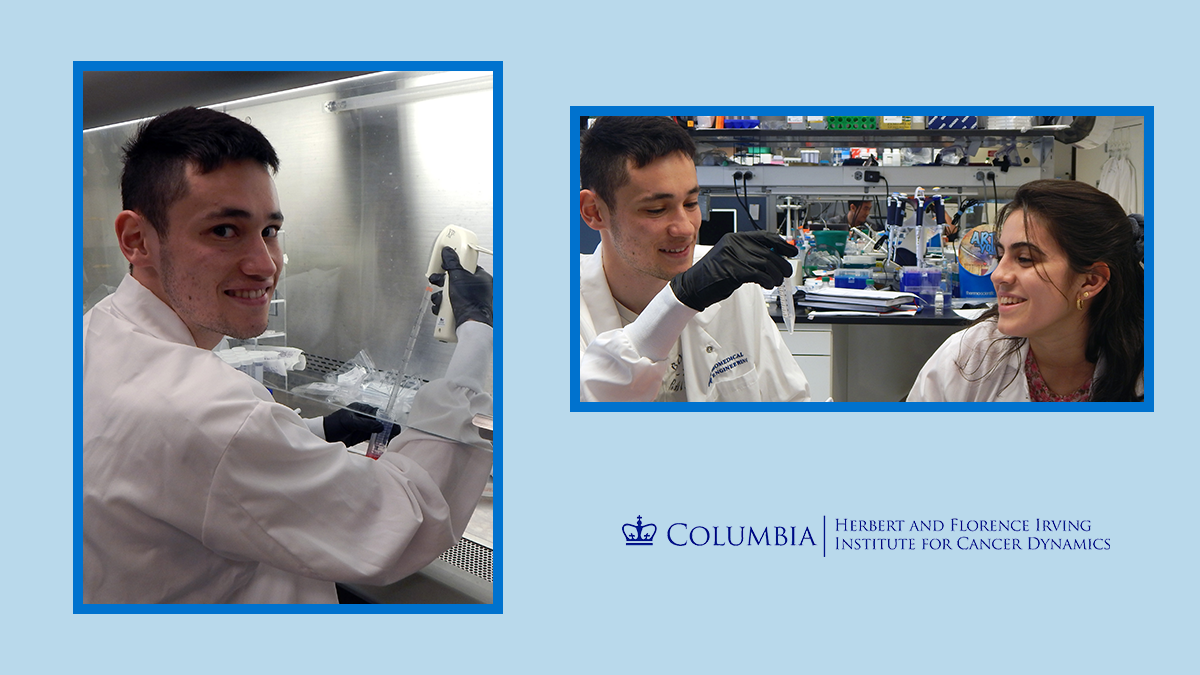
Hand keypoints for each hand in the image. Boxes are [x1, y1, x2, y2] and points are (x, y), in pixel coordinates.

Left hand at [323, 402, 398, 446]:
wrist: (323, 435)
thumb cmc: (334, 425)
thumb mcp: (349, 422)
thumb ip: (365, 424)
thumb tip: (380, 426)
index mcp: (361, 409)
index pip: (377, 413)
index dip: (386, 419)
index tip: (393, 425)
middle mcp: (363, 417)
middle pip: (379, 421)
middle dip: (388, 427)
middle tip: (397, 433)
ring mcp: (362, 426)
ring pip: (377, 430)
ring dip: (385, 434)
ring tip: (393, 439)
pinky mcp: (360, 435)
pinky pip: (373, 437)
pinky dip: (379, 440)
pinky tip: (385, 443)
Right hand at [429, 247, 492, 326]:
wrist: (471, 325)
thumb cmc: (471, 302)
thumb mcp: (458, 276)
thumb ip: (452, 262)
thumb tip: (448, 252)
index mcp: (483, 279)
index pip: (466, 267)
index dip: (453, 266)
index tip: (445, 266)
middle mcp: (480, 291)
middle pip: (456, 281)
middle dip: (444, 283)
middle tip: (437, 282)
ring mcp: (473, 303)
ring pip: (452, 295)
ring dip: (442, 296)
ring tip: (440, 299)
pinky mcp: (466, 313)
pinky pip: (452, 306)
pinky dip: (444, 307)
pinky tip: (441, 308)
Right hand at [668, 231, 797, 310]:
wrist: (692, 286)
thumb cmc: (710, 275)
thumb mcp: (729, 258)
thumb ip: (748, 254)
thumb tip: (772, 258)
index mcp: (734, 238)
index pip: (764, 236)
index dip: (781, 244)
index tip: (791, 251)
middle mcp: (734, 244)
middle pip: (768, 251)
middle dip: (781, 263)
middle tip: (785, 272)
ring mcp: (733, 257)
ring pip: (766, 263)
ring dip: (775, 275)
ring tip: (775, 281)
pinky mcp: (734, 271)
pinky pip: (759, 274)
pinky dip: (767, 281)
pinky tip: (767, 284)